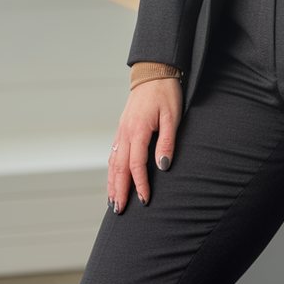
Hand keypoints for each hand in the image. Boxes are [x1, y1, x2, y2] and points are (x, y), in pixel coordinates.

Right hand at [107, 78, 182, 212]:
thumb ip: (166, 142)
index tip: (145, 200)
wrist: (154, 72)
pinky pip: (113, 153)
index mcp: (137, 130)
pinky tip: (113, 178)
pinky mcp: (122, 128)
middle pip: (119, 168)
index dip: (140, 185)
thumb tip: (162, 167)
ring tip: (112, 202)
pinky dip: (111, 170)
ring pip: (113, 162)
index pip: (136, 165)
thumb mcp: (172, 117)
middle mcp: (125, 132)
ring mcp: (121, 130)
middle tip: (119, 211)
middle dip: (119, 191)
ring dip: (112, 183)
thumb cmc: (166, 93)